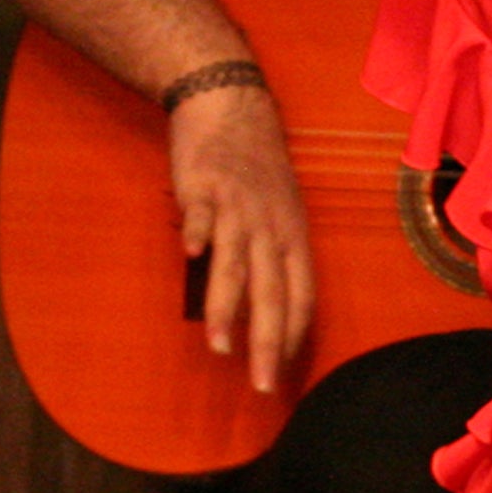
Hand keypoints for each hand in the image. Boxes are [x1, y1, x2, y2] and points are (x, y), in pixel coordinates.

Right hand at [168, 83, 317, 392]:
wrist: (231, 108)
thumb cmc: (256, 171)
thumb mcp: (279, 215)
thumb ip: (272, 259)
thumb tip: (266, 310)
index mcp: (292, 237)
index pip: (301, 296)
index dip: (292, 335)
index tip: (280, 373)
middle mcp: (271, 227)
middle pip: (273, 292)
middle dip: (268, 343)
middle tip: (261, 384)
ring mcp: (238, 207)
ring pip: (236, 263)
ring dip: (228, 307)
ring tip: (221, 346)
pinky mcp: (205, 186)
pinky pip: (202, 213)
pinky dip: (198, 230)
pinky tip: (190, 252)